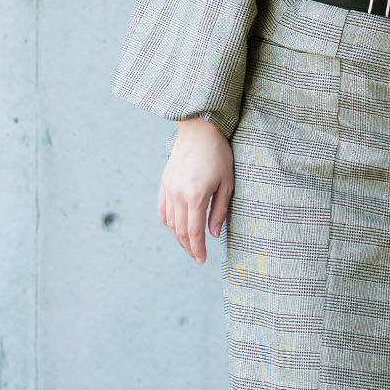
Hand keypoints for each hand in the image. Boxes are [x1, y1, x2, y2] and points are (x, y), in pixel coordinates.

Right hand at [159, 116, 233, 263]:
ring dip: (178, 238)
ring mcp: (168, 189)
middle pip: (180, 231)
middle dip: (189, 247)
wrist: (199, 129)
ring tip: (189, 246)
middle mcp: (178, 194)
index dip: (198, 249)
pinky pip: (162, 210)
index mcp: (196, 195)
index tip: (202, 260)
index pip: (194, 231)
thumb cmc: (219, 155)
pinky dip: (168, 224)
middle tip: (197, 257)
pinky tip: (176, 229)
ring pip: (169, 223)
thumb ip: (219, 211)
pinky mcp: (164, 183)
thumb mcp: (226, 183)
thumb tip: (213, 234)